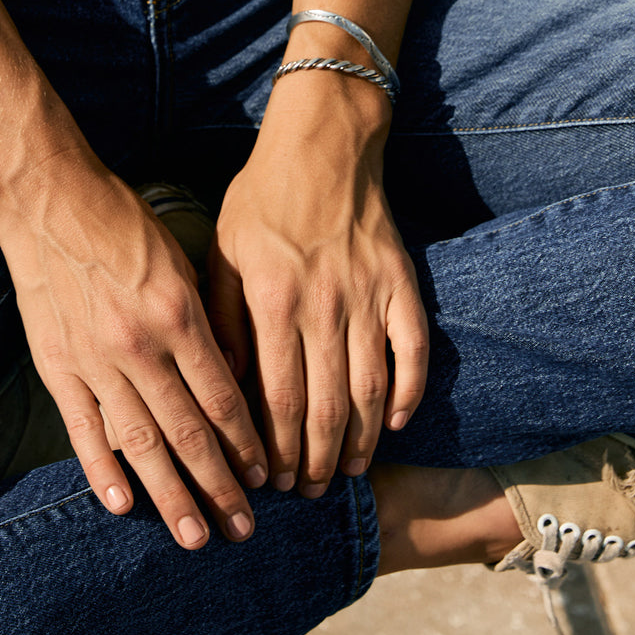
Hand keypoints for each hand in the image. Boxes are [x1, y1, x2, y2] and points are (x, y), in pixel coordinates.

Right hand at [0, 160, 268, 547]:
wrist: (50, 201)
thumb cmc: (123, 223)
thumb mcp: (180, 261)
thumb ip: (205, 320)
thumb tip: (231, 377)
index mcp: (179, 315)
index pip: (222, 398)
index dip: (246, 444)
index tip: (265, 476)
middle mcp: (140, 344)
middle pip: (188, 432)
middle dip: (220, 486)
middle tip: (244, 530)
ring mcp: (95, 359)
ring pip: (140, 443)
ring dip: (171, 495)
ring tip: (194, 537)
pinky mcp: (57, 364)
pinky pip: (83, 429)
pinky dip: (102, 471)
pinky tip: (123, 505)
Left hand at [207, 76, 428, 495]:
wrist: (324, 144)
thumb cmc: (262, 198)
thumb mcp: (223, 251)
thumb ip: (222, 319)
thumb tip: (223, 386)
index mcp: (273, 297)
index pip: (278, 396)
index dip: (277, 447)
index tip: (272, 480)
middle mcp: (324, 303)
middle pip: (326, 405)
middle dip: (316, 458)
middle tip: (309, 490)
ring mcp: (368, 294)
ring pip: (369, 389)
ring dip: (359, 440)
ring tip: (347, 470)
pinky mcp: (402, 282)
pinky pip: (412, 351)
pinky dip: (407, 393)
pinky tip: (393, 423)